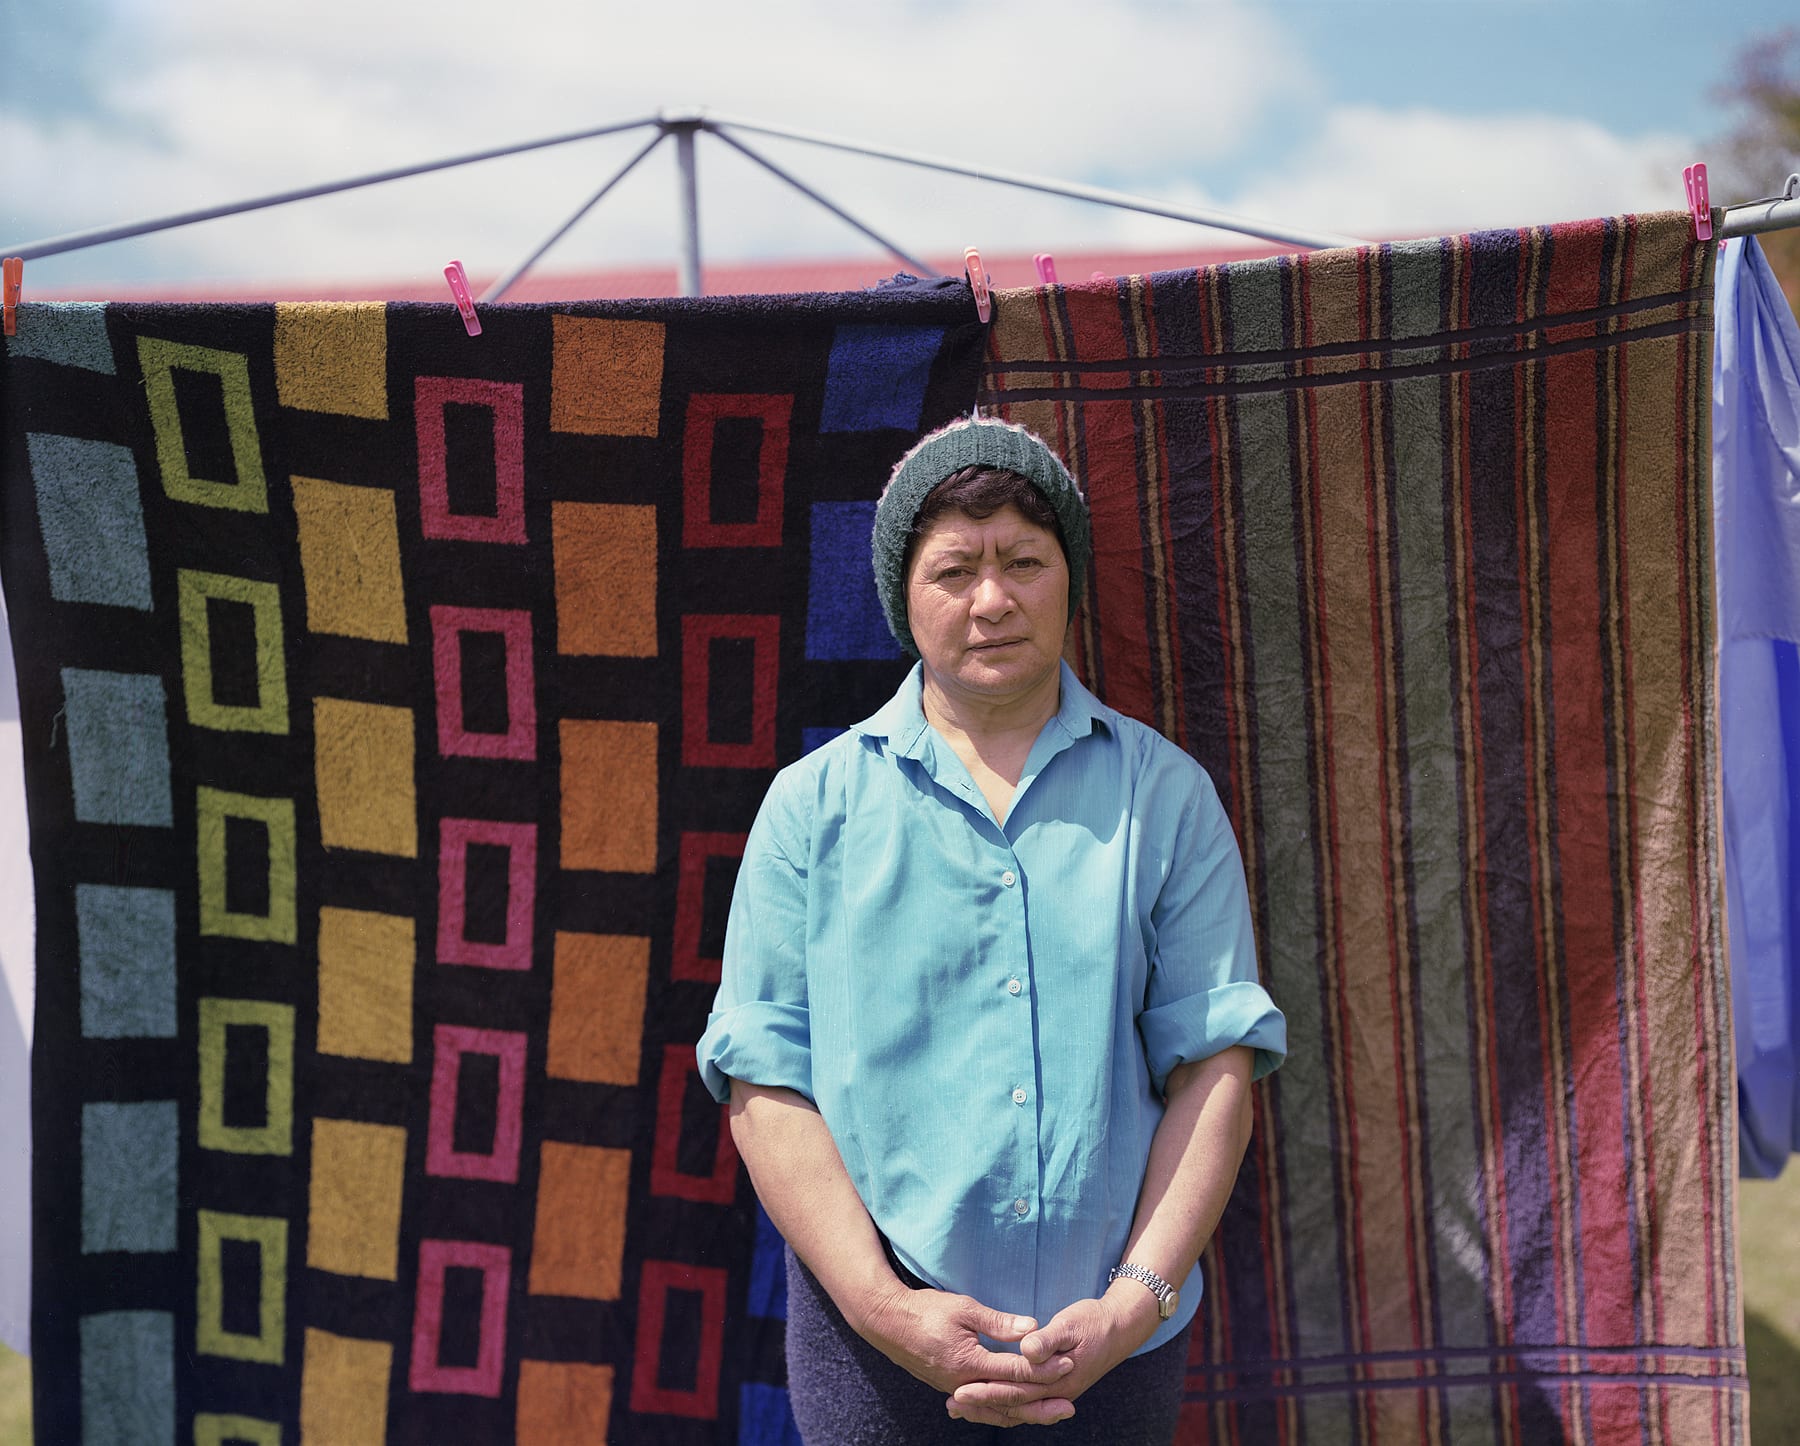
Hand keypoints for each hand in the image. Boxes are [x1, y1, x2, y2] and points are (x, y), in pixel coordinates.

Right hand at [854, 1282, 1076, 1409]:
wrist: (887, 1322)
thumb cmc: (926, 1310)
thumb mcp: (964, 1309)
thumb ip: (998, 1322)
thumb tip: (1032, 1328)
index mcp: (969, 1363)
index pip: (1014, 1371)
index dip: (1043, 1367)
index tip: (1067, 1362)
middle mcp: (963, 1384)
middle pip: (1009, 1400)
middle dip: (1041, 1402)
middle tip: (1069, 1406)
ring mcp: (956, 1389)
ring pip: (996, 1410)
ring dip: (1025, 1412)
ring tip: (1050, 1413)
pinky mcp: (950, 1388)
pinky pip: (982, 1408)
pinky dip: (1002, 1411)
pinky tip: (1016, 1411)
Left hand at [946, 1284, 1160, 1426]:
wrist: (1120, 1327)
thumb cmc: (1093, 1321)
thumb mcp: (1071, 1324)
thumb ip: (1048, 1339)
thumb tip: (1027, 1349)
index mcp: (1058, 1379)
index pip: (1015, 1389)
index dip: (987, 1390)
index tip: (960, 1388)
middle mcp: (1056, 1393)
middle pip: (1012, 1405)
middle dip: (981, 1405)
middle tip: (952, 1404)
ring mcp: (1055, 1394)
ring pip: (1016, 1409)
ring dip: (988, 1409)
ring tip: (959, 1408)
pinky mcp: (1052, 1389)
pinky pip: (1024, 1404)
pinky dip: (1002, 1405)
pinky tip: (984, 1401)